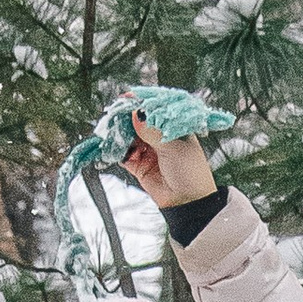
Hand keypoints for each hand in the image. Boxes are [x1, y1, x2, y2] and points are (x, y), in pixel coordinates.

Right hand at [117, 100, 216, 214]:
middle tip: (115, 113)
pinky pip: (124, 155)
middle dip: (126, 118)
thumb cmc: (190, 173)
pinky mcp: (139, 166)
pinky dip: (117, 150)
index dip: (141, 104)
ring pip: (129, 137)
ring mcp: (149, 151)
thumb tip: (137, 113)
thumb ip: (153, 130)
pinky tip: (113, 145)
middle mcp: (160, 138)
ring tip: (112, 129)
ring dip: (120, 133)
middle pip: (138, 122)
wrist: (188, 203)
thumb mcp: (173, 146)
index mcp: (174, 129)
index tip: (128, 98)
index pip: (155, 111)